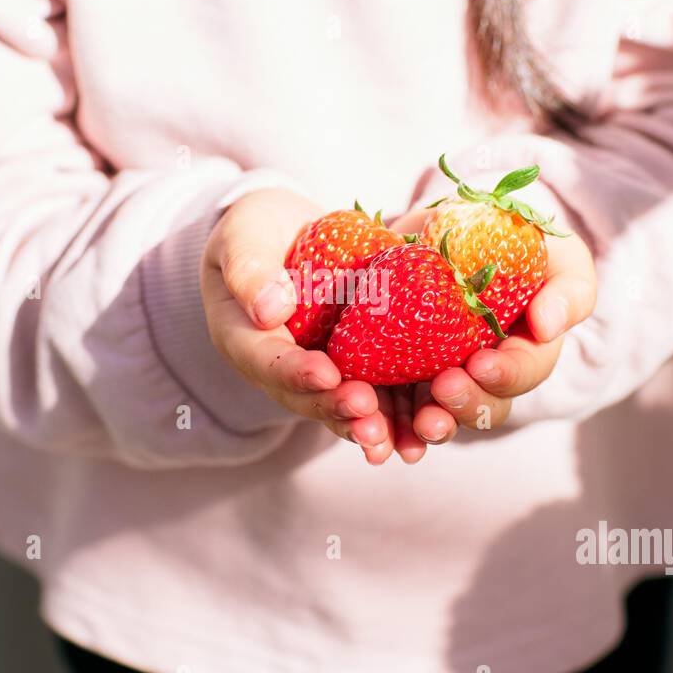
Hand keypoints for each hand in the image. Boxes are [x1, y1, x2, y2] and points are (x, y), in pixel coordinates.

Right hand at [201, 188, 396, 463]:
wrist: (284, 234)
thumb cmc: (255, 231)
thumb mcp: (242, 237)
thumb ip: (249, 270)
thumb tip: (270, 310)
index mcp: (247, 339)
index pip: (269, 361)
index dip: (297, 372)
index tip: (327, 374)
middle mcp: (284, 367)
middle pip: (308, 398)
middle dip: (338, 409)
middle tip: (367, 412)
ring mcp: (323, 369)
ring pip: (345, 407)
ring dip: (373, 426)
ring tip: (398, 442)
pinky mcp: (359, 362)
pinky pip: (379, 392)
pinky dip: (402, 412)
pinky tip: (430, 426)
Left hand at [388, 209, 597, 441]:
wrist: (454, 231)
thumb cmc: (518, 245)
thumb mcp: (559, 258)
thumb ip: (568, 291)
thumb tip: (548, 325)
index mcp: (525, 352)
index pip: (521, 372)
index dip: (504, 374)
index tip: (481, 363)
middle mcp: (484, 376)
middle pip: (481, 407)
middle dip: (464, 405)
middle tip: (443, 388)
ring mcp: (442, 377)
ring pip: (438, 416)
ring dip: (425, 426)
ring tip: (413, 424)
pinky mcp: (401, 370)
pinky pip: (391, 406)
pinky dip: (382, 422)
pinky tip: (371, 429)